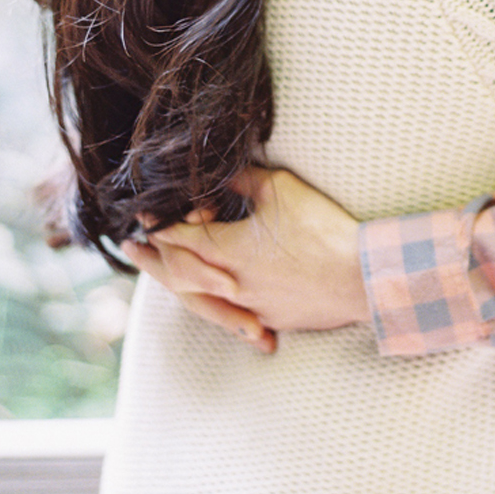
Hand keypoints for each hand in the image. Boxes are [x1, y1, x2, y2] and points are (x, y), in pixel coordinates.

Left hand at [120, 166, 369, 345]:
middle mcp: (229, 285)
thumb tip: (220, 175)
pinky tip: (213, 295)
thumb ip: (242, 181)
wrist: (362, 277)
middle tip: (132, 248)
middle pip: (176, 275)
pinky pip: (231, 313)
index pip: (176, 238)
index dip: (159, 222)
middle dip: (151, 259)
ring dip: (177, 283)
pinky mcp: (272, 319)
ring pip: (200, 299)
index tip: (145, 212)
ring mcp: (249, 307)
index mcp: (225, 251)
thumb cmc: (322, 229)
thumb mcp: (281, 190)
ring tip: (163, 275)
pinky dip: (214, 301)